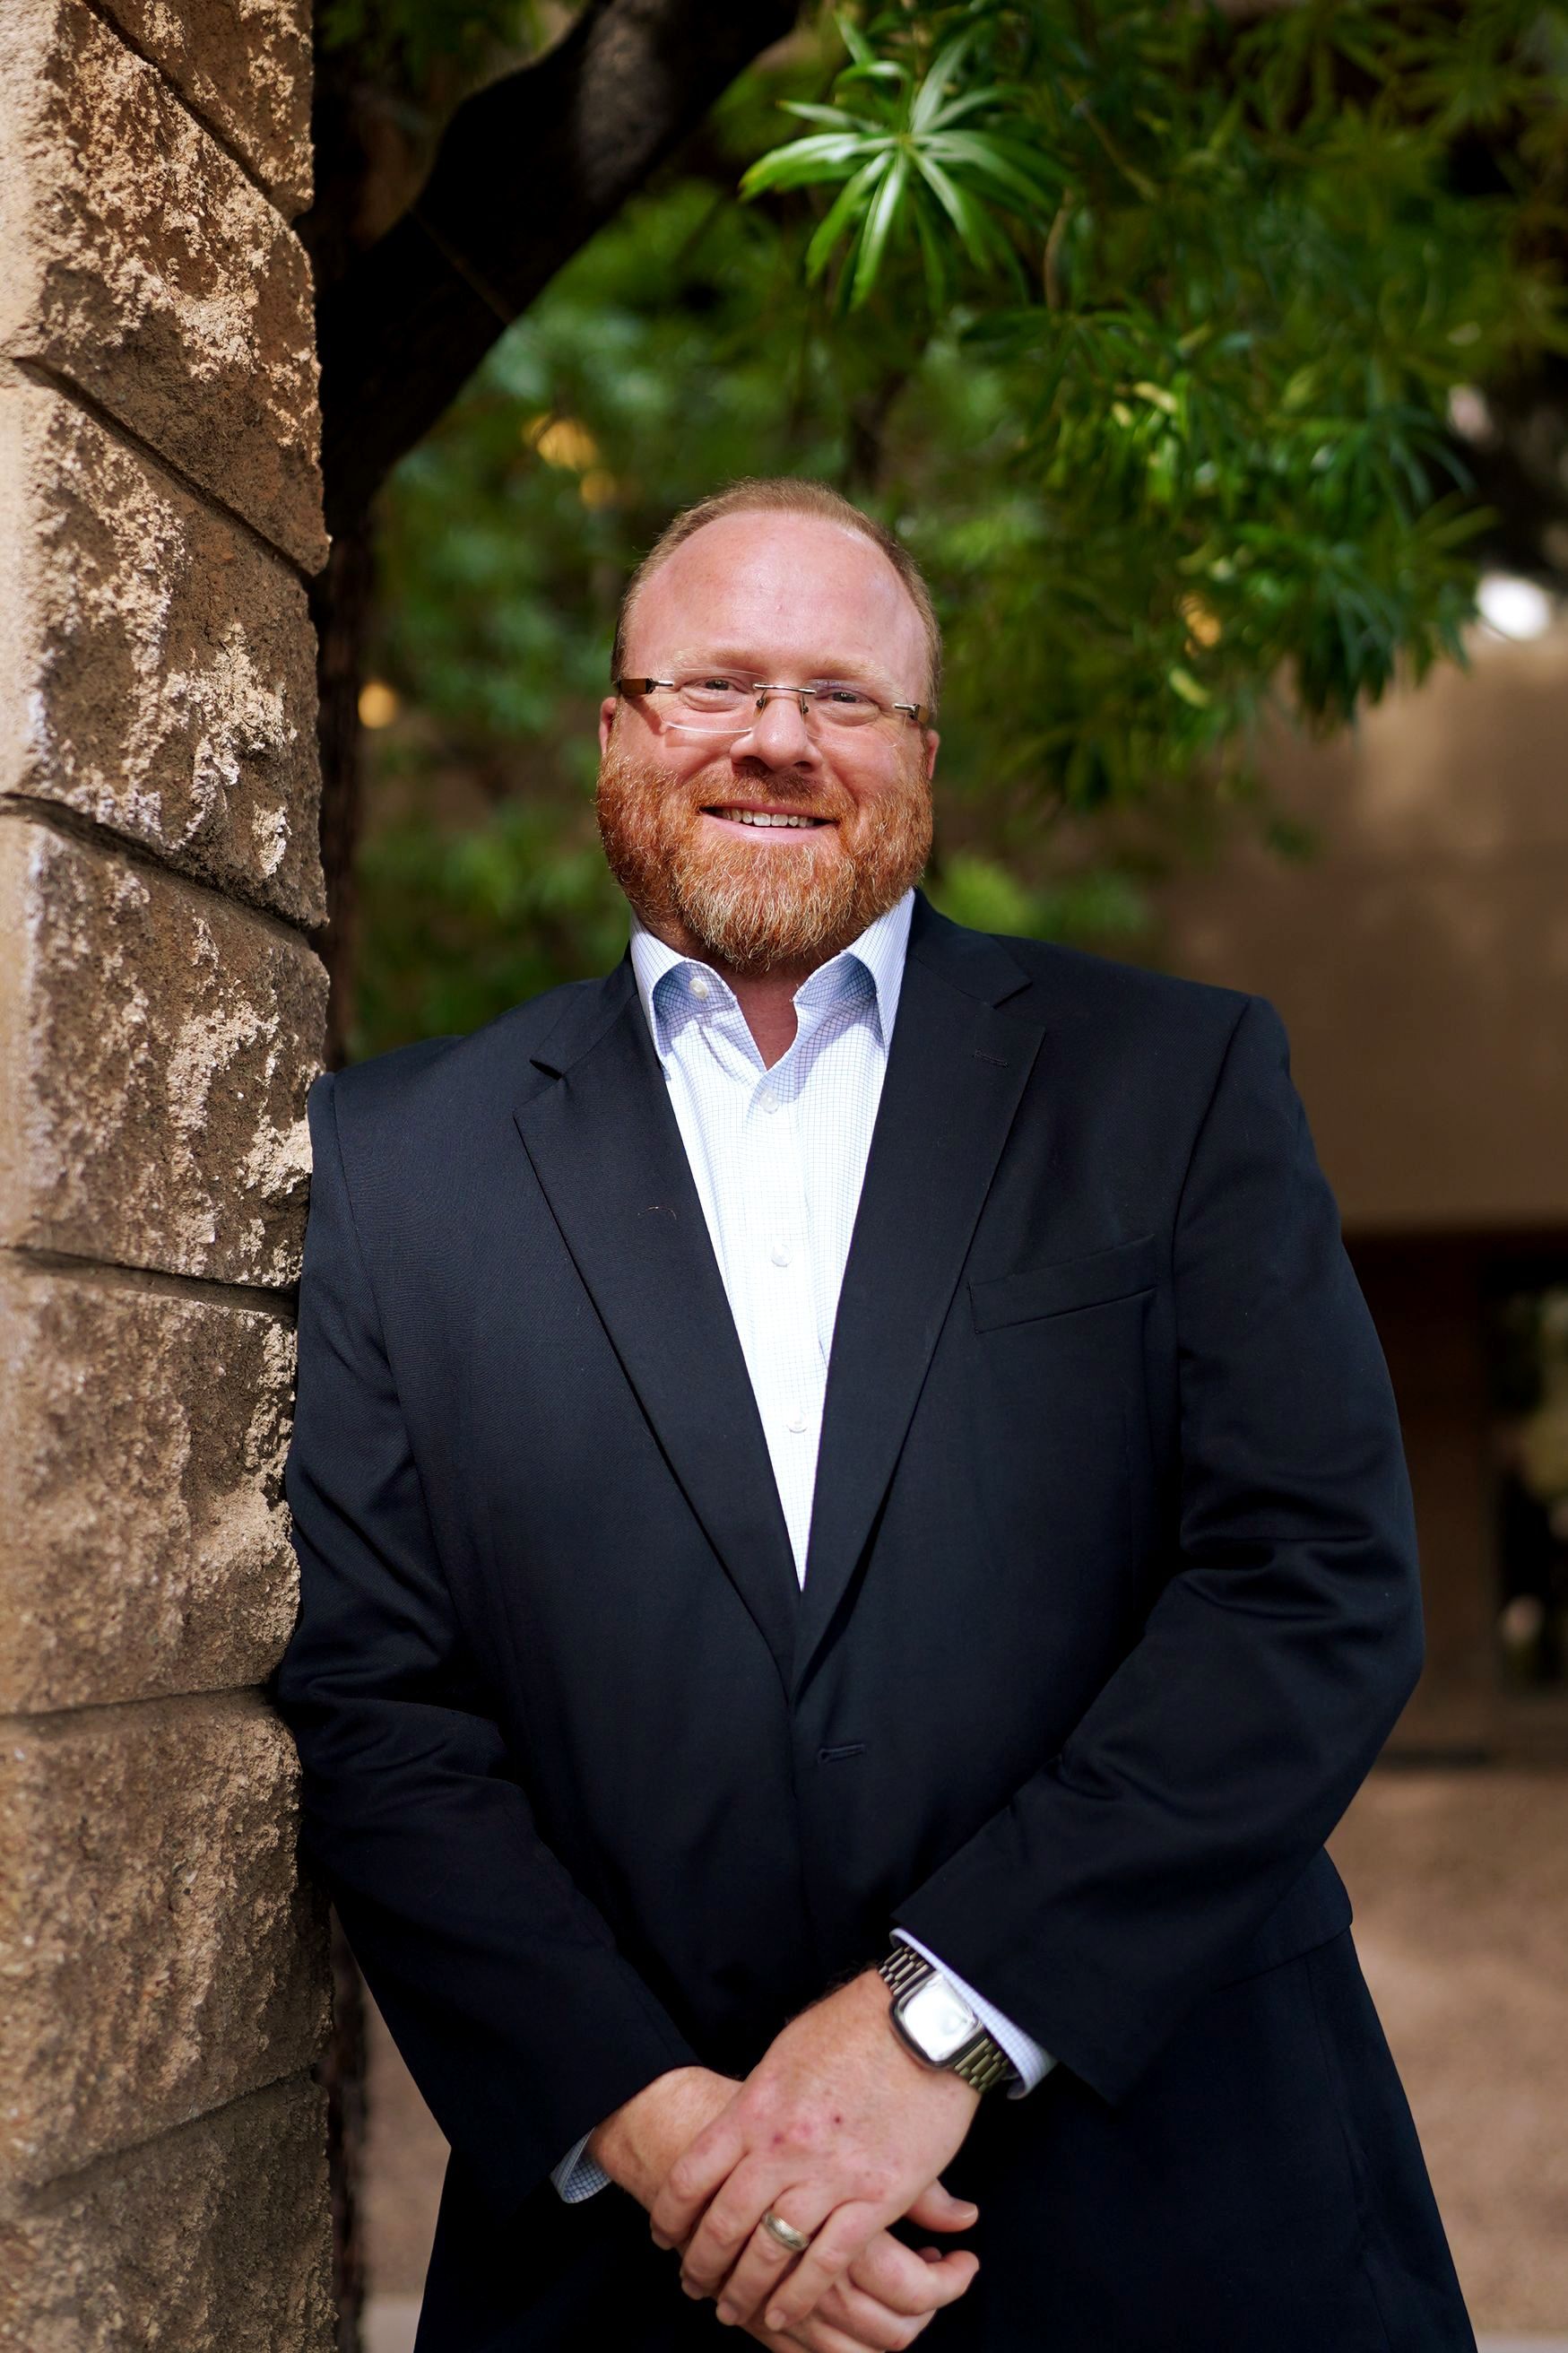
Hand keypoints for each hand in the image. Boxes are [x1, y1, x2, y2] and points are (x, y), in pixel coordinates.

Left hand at [649, 1970, 982, 2337]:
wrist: (925, 2022)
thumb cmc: (855, 2028)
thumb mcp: (786, 2053)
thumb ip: (758, 2100)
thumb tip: (738, 2126)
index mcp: (754, 2109)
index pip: (692, 2175)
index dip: (671, 2215)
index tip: (663, 2238)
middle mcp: (783, 2149)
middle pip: (725, 2224)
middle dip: (702, 2264)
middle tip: (693, 2286)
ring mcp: (829, 2177)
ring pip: (771, 2252)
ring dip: (745, 2291)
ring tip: (732, 2311)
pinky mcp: (877, 2197)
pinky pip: (828, 2262)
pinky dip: (800, 2296)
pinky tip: (784, 2315)